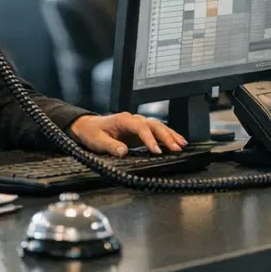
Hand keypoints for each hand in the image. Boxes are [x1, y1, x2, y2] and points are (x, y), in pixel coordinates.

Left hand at [69, 114, 186, 156]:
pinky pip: (157, 131)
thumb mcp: (97, 140)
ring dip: (170, 135)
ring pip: (158, 126)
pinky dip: (168, 136)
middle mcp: (133, 119)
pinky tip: (177, 141)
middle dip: (166, 136)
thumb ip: (110, 146)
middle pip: (154, 125)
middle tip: (175, 148)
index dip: (150, 139)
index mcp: (123, 120)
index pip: (141, 127)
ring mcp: (138, 124)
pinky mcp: (140, 131)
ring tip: (181, 145)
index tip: (156, 151)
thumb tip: (123, 152)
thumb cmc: (92, 132)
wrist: (88, 126)